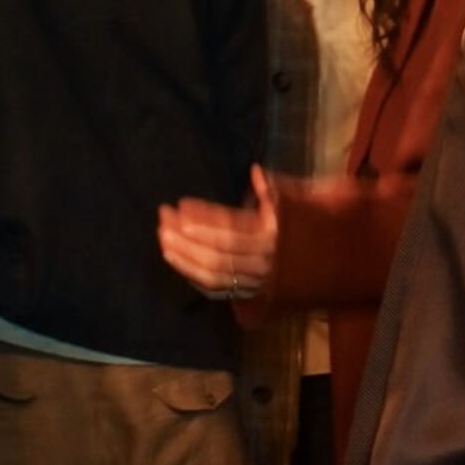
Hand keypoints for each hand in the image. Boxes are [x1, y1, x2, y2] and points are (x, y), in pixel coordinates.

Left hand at [157, 164, 279, 301]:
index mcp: (269, 241)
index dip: (204, 220)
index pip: (231, 232)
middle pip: (217, 255)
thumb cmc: (284, 232)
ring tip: (163, 237)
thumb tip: (256, 170)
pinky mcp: (240, 294)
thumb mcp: (281, 211)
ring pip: (211, 273)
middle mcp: (260, 264)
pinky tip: (173, 256)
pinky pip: (211, 287)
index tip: (182, 205)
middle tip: (164, 220)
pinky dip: (189, 272)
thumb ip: (268, 192)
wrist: (301, 268)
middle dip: (187, 239)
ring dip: (184, 256)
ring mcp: (250, 282)